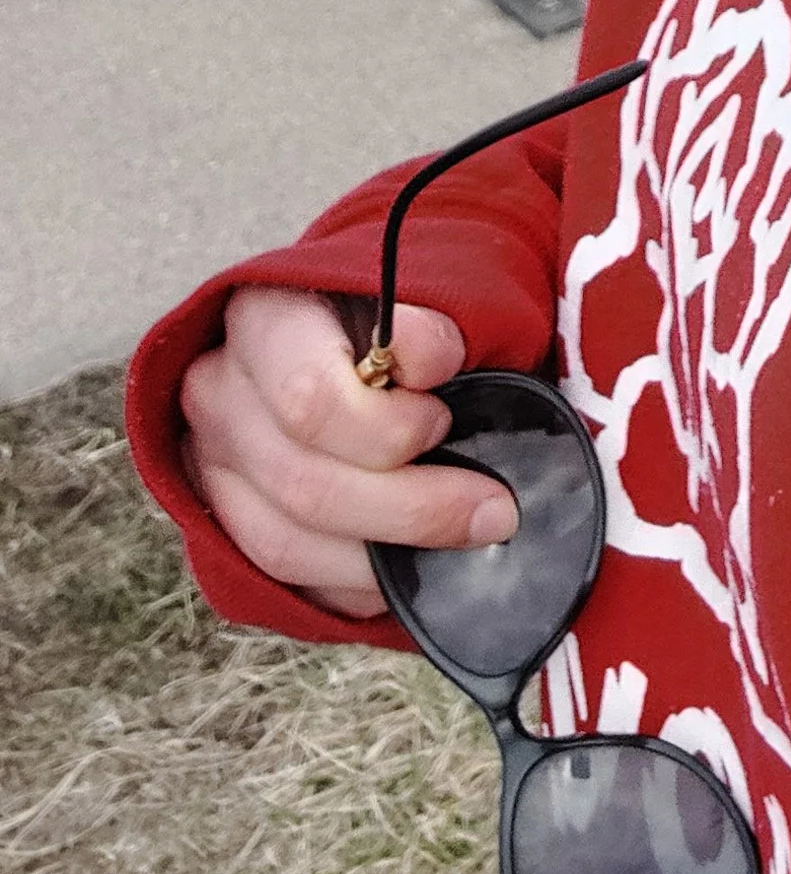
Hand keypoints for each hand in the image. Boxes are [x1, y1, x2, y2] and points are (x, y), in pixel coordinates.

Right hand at [179, 287, 517, 615]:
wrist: (346, 332)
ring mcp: (213, 463)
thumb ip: (426, 320)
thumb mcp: (416, 288)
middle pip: (304, 485)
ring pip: (287, 544)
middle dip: (413, 508)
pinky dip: (354, 585)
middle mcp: (219, 394)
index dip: (388, 427)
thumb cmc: (390, 311)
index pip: (307, 398)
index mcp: (262, 320)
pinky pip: (285, 580)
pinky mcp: (226, 518)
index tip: (444, 419)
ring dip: (386, 558)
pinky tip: (409, 567)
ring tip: (463, 539)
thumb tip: (428, 361)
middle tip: (494, 509)